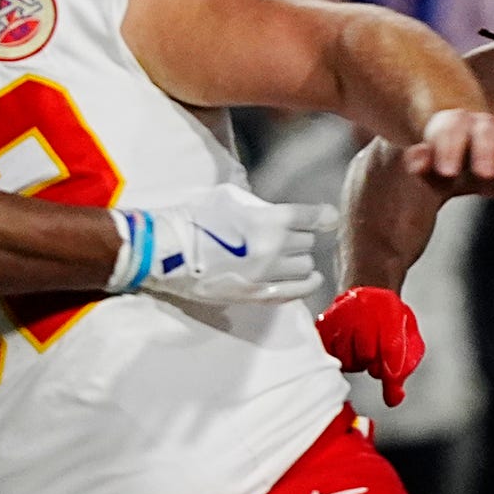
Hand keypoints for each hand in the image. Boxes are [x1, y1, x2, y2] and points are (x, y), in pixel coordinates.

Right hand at [112, 184, 332, 304]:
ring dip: (300, 260)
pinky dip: (307, 285)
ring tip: (290, 258)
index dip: (322, 216)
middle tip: (288, 236)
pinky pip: (294, 292)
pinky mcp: (255, 295)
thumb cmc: (193, 218)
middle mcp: (272, 248)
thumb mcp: (228, 199)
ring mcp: (265, 275)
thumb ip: (259, 206)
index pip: (310, 217)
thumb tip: (279, 213)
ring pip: (304, 267)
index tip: (327, 218)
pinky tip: (311, 280)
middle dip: (300, 237)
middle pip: (307, 243)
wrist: (166, 251)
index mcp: (267, 219)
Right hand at [318, 285, 422, 403]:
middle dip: (374, 363)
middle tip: (376, 353)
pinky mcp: (321, 328)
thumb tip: (393, 400)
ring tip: (361, 346)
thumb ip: (404, 368)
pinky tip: (348, 346)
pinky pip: (331, 358)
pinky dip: (342, 359)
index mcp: (388, 309)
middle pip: (366, 356)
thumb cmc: (388, 323)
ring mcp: (338, 319)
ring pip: (347, 361)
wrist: (365, 297)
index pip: (390, 345)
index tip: (391, 377)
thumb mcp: (407, 339)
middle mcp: (360, 310)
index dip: (391, 366)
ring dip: (356, 362)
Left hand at [400, 108, 493, 198]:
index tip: (446, 172)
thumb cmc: (440, 164)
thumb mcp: (426, 165)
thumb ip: (420, 163)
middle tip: (483, 173)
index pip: (451, 133)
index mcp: (454, 126)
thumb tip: (416, 158)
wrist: (462, 155)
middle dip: (485, 153)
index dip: (449, 151)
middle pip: (484, 135)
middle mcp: (481, 128)